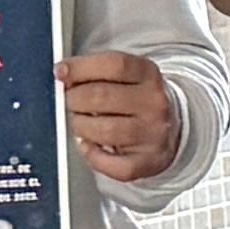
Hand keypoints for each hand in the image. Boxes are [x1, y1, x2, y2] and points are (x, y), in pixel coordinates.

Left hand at [62, 50, 181, 183]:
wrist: (168, 127)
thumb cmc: (135, 100)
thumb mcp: (124, 76)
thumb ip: (96, 72)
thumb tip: (63, 76)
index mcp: (148, 75)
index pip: (114, 65)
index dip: (81, 67)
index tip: (60, 72)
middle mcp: (154, 103)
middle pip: (101, 97)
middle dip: (73, 99)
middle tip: (70, 102)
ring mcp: (152, 133)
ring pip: (103, 131)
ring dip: (81, 127)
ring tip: (81, 123)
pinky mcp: (149, 160)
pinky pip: (112, 164)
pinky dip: (93, 156)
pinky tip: (90, 146)